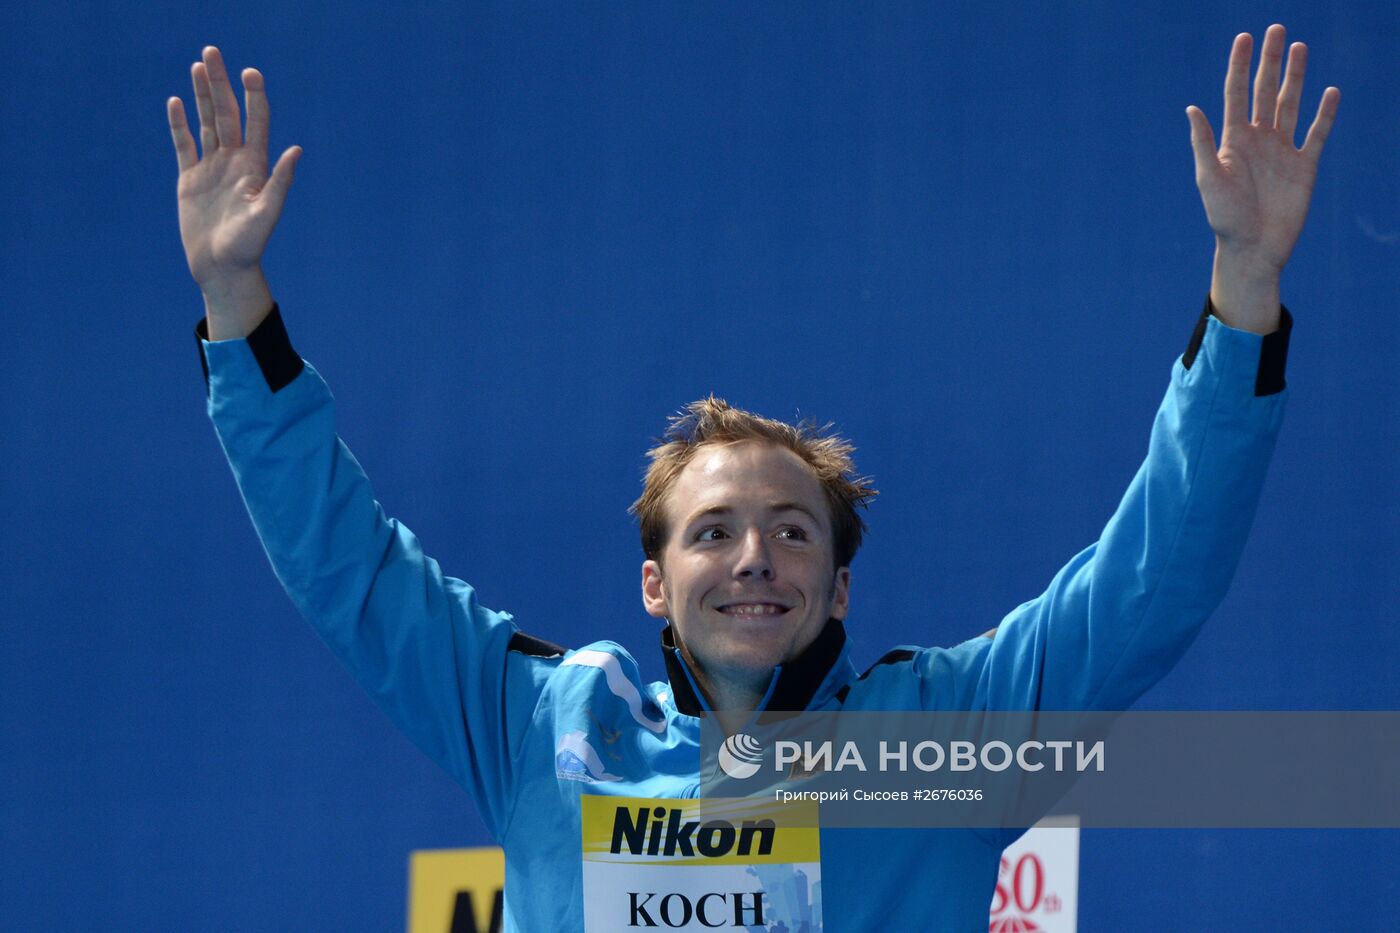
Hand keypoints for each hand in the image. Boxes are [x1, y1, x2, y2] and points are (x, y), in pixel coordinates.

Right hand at [168, 47, 300, 332]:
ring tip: (198, 66)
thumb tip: (297, 150)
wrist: (222, 269)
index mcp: (255, 168)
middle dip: (220, 84)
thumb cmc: (248, 248)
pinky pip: (184, 145)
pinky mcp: (190, 180)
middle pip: (227, 114)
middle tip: (212, 51)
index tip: (250, 72)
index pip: (256, 122)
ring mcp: (211, 169)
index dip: (254, 97)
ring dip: (202, 95)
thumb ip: (281, 182)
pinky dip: (179, 125)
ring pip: (206, 124)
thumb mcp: (266, 215)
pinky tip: (177, 102)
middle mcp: (234, 163)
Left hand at [1186, 25, 1338, 331]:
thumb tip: (1191, 108)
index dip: (1239, 66)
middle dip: (1270, 61)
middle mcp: (1258, 140)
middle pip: (1265, 91)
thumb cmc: (1224, 218)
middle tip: (1276, 29)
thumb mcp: (1209, 179)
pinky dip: (1324, 114)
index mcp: (1233, 141)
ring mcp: (1282, 151)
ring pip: (1290, 105)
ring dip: (1296, 77)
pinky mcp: (1304, 166)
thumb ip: (1204, 143)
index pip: (1236, 94)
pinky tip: (1330, 92)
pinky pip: (1316, 134)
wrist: (1253, 249)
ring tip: (1300, 47)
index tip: (1244, 37)